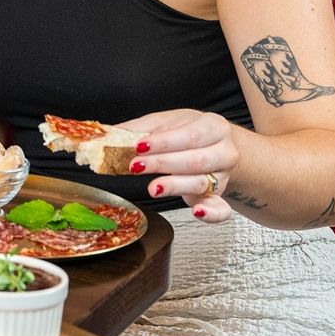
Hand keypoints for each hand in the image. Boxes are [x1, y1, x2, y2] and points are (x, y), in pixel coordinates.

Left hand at [121, 108, 239, 221]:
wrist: (214, 143)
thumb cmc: (188, 131)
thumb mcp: (166, 122)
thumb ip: (140, 128)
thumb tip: (110, 134)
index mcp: (214, 126)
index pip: (191, 135)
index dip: (164, 142)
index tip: (139, 146)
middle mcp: (224, 151)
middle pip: (196, 160)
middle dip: (164, 164)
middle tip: (136, 166)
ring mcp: (222, 176)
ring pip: (201, 183)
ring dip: (175, 186)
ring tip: (153, 188)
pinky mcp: (217, 196)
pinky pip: (220, 209)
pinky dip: (211, 213)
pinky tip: (197, 212)